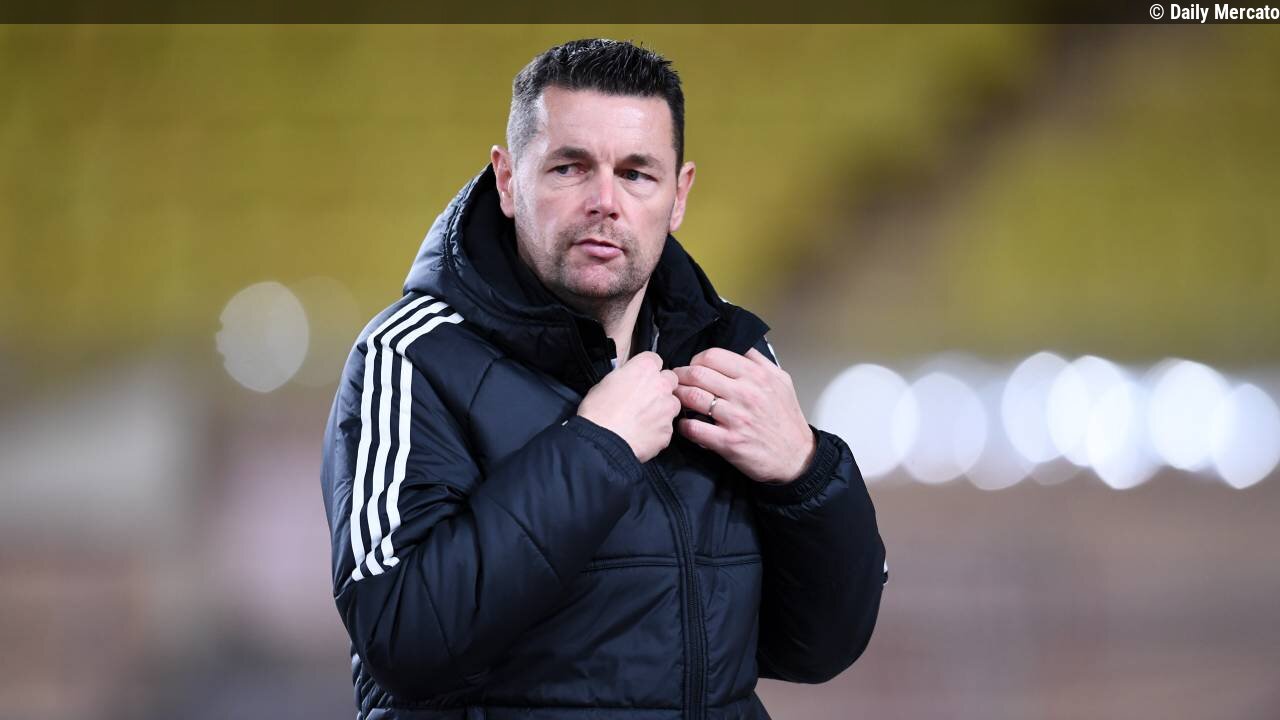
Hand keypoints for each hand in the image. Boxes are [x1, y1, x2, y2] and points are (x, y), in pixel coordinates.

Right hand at [577, 351, 680, 462]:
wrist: (603, 442)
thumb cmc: (599, 412)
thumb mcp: (605, 382)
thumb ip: (624, 377)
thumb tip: (627, 380)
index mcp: (644, 369)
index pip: (655, 359)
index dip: (647, 369)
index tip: (642, 376)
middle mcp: (661, 385)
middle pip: (670, 379)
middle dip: (661, 386)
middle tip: (645, 397)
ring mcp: (667, 409)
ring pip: (672, 403)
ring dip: (662, 408)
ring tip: (643, 418)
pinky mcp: (668, 430)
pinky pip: (666, 427)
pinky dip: (657, 429)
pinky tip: (642, 433)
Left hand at [672, 347, 816, 483]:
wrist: (796, 457)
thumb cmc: (786, 420)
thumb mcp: (781, 381)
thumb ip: (759, 360)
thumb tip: (738, 344)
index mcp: (757, 376)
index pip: (713, 356)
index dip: (696, 359)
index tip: (692, 367)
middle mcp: (746, 394)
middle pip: (698, 374)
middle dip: (681, 376)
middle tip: (676, 381)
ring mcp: (736, 418)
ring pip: (692, 398)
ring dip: (678, 397)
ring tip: (676, 400)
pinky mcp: (729, 442)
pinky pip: (694, 428)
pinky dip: (683, 425)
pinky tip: (683, 424)